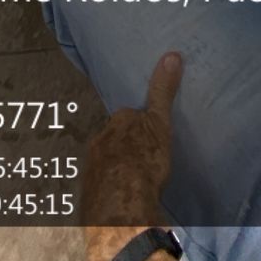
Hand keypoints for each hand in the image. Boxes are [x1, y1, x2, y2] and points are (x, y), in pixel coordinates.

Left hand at [83, 53, 189, 260]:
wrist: (121, 206)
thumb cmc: (143, 160)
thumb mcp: (159, 123)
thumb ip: (163, 92)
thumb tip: (172, 54)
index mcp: (117, 122)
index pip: (127, 116)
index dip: (138, 124)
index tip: (148, 135)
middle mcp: (98, 140)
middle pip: (113, 138)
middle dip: (124, 145)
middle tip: (142, 158)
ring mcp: (90, 168)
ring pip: (105, 162)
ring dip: (115, 167)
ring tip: (133, 180)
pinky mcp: (88, 195)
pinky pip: (101, 186)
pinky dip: (110, 188)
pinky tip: (121, 198)